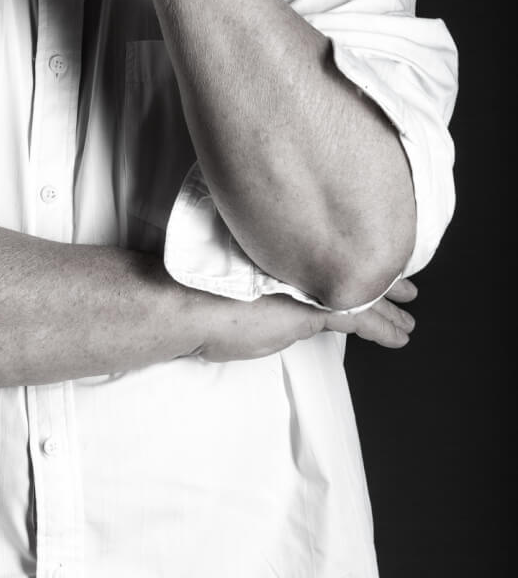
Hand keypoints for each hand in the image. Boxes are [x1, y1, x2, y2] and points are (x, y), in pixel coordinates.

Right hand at [192, 278, 416, 362]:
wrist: (184, 304)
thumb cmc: (195, 294)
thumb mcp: (230, 279)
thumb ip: (255, 279)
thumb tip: (261, 292)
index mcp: (278, 260)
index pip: (326, 258)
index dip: (350, 259)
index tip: (367, 256)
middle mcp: (294, 266)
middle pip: (346, 270)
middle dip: (378, 278)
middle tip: (406, 283)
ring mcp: (301, 285)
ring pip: (358, 293)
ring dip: (387, 304)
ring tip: (409, 313)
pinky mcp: (309, 312)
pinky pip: (357, 319)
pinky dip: (381, 328)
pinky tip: (398, 337)